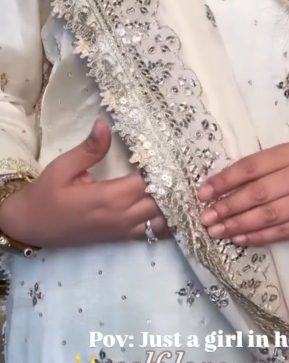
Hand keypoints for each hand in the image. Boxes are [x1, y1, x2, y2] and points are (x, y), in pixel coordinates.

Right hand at [0, 118, 170, 247]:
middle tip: (182, 166)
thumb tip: (104, 125)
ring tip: (179, 186)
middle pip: (163, 202)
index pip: (150, 181)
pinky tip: (171, 206)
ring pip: (163, 221)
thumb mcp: (63, 167)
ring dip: (173, 205)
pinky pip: (153, 232)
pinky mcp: (121, 238)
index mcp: (111, 197)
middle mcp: (123, 216)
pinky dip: (166, 221)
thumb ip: (89, 149)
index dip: (164, 168)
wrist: (32, 225)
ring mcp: (124, 231)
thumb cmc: (47, 195)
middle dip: (174, 185)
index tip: (173, 153)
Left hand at [197, 143, 288, 245]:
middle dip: (228, 207)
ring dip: (239, 225)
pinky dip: (258, 237)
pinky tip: (239, 239)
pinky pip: (283, 232)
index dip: (225, 181)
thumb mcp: (282, 162)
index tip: (203, 193)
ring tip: (218, 231)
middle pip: (259, 193)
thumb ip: (254, 172)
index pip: (251, 167)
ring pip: (269, 215)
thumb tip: (214, 190)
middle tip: (207, 217)